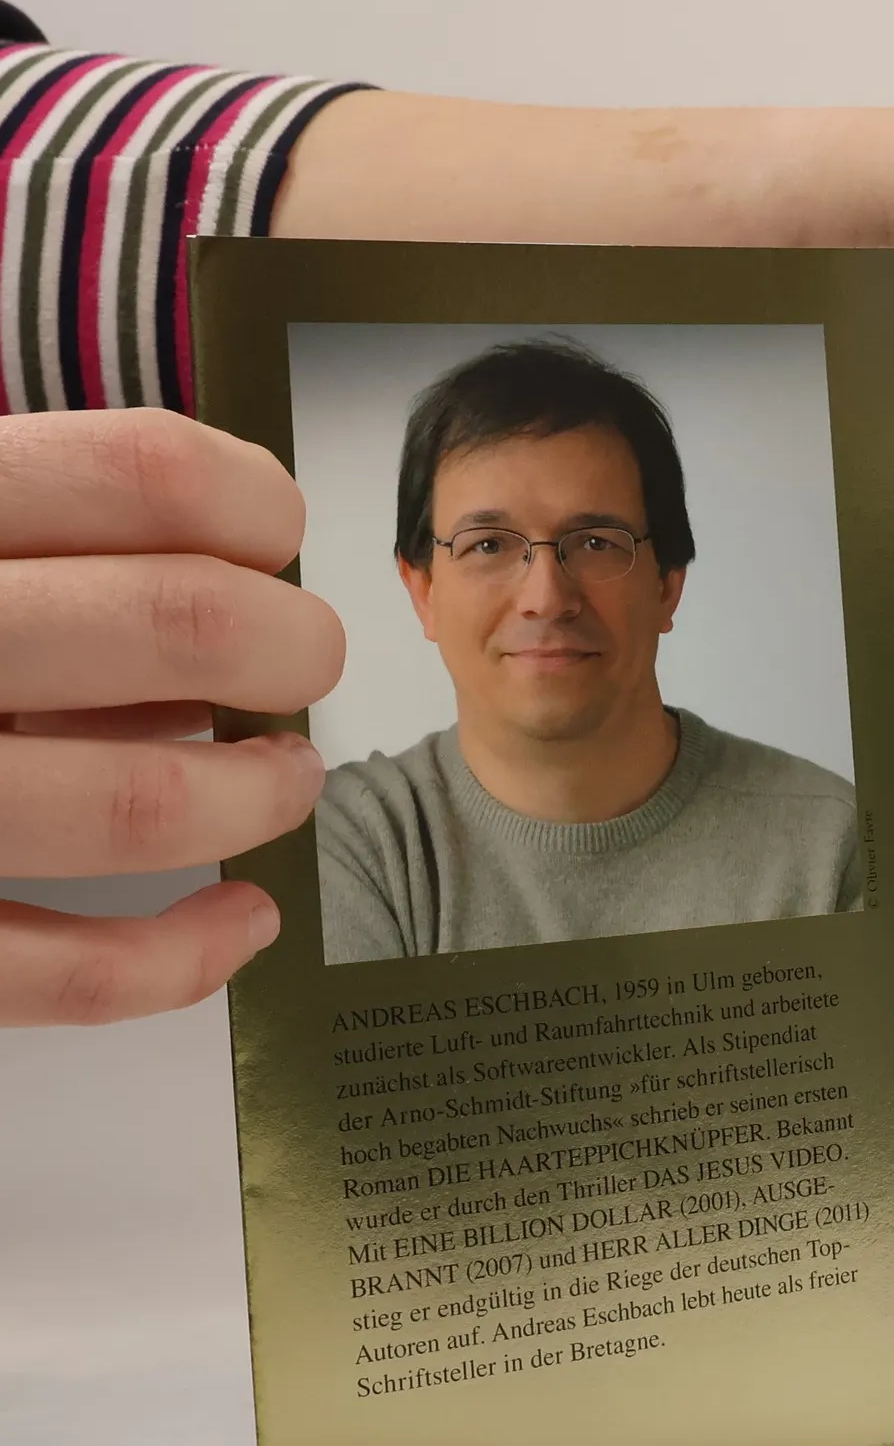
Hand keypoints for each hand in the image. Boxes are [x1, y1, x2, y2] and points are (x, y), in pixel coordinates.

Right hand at [0, 411, 343, 1025]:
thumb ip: (36, 527)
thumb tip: (238, 567)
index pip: (138, 474)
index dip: (253, 504)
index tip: (277, 536)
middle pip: (175, 626)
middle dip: (290, 648)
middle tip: (306, 664)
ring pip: (137, 804)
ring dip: (256, 796)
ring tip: (286, 780)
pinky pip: (61, 972)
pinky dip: (184, 957)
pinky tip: (242, 917)